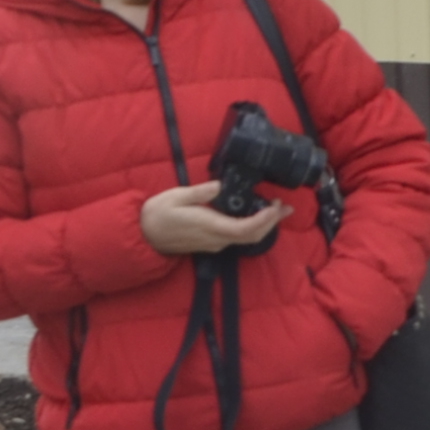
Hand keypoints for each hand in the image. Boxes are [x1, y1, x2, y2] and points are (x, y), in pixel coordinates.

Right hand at [141, 183, 287, 256]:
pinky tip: (256, 215)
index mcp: (209, 226)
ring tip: (277, 210)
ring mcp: (214, 243)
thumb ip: (199, 192)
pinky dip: (252, 227)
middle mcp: (216, 238)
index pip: (244, 229)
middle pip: (251, 236)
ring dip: (264, 225)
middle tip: (285, 207)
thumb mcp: (176, 196)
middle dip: (271, 222)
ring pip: (246, 239)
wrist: (143, 235)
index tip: (275, 208)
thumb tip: (219, 185)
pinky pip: (238, 238)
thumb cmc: (157, 213)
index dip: (263, 221)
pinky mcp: (211, 243)